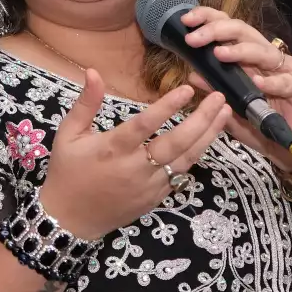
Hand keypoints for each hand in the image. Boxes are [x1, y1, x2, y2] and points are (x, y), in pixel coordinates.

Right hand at [37, 70, 230, 239]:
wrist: (70, 220)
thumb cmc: (67, 172)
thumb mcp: (68, 135)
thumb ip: (85, 103)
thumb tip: (94, 71)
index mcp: (112, 149)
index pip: (145, 124)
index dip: (167, 107)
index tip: (187, 89)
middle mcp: (135, 167)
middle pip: (176, 143)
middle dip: (201, 120)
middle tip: (219, 98)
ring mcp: (149, 185)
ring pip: (186, 159)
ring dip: (208, 136)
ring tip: (224, 114)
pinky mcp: (156, 197)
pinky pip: (181, 174)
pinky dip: (196, 155)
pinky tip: (208, 138)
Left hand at [176, 7, 291, 171]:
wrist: (290, 146)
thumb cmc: (260, 123)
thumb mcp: (231, 107)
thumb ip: (215, 91)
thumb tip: (193, 75)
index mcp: (247, 56)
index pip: (228, 27)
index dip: (208, 19)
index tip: (187, 21)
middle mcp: (266, 57)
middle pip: (244, 31)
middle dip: (217, 30)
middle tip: (195, 39)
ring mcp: (286, 70)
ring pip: (263, 51)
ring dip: (240, 51)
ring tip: (220, 54)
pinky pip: (285, 82)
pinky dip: (271, 82)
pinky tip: (257, 83)